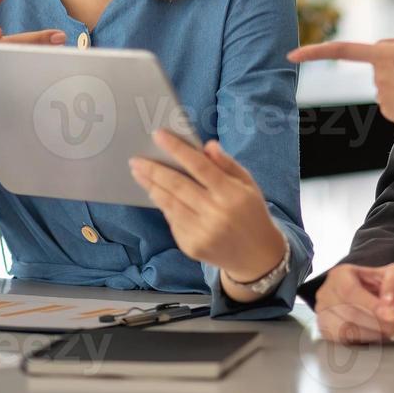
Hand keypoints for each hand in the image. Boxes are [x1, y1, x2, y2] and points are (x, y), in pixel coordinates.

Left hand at [129, 130, 286, 290]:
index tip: (158, 135)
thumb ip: (227, 164)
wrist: (257, 257)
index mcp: (231, 194)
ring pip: (169, 204)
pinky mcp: (191, 246)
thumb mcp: (248, 184)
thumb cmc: (251, 213)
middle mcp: (216, 214)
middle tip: (135, 159)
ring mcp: (202, 232)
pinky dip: (163, 206)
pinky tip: (156, 194)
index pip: (199, 166)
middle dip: (153, 170)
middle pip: (177, 186)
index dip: (177, 149)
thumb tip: (207, 145)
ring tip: (139, 174)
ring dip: (151, 187)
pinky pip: (172, 221)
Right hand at [312, 263, 393, 343]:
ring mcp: (323, 313)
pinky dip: (366, 341)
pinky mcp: (327, 330)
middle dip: (379, 324)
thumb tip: (389, 303)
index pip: (351, 292)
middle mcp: (326, 293)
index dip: (372, 306)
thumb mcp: (393, 274)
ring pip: (346, 330)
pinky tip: (381, 337)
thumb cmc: (378, 284)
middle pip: (350, 313)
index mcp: (339, 275)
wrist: (369, 295)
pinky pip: (345, 341)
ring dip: (374, 335)